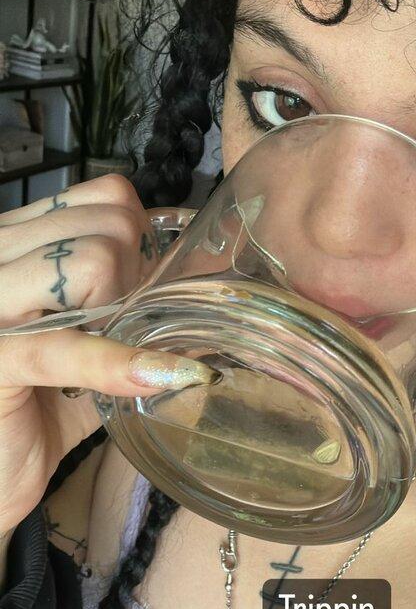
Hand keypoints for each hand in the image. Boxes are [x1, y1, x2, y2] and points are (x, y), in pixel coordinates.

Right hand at [0, 175, 215, 533]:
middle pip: (108, 226)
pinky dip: (117, 362)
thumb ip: (127, 308)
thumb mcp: (86, 347)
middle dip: (136, 280)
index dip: (139, 241)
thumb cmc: (32, 410)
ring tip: (112, 353)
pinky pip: (65, 347)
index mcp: (16, 244)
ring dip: (121, 314)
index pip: (105, 197)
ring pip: (91, 263)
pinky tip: (160, 376)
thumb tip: (204, 286)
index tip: (138, 288)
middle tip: (123, 331)